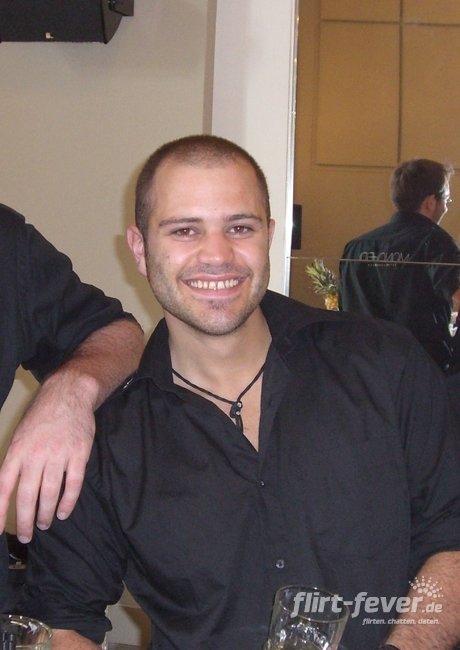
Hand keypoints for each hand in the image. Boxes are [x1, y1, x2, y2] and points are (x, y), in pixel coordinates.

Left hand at [0, 373, 95, 542]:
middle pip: (28, 496)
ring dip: (46, 514)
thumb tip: (7, 488)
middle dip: (26, 520)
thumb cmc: (42, 416)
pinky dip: (68, 502)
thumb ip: (15, 461)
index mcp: (17, 450)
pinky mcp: (79, 454)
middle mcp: (36, 455)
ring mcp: (58, 455)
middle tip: (27, 535)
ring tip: (44, 524)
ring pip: (50, 493)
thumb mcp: (20, 435)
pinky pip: (73, 484)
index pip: (4, 486)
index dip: (0, 511)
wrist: (68, 394)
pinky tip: (63, 512)